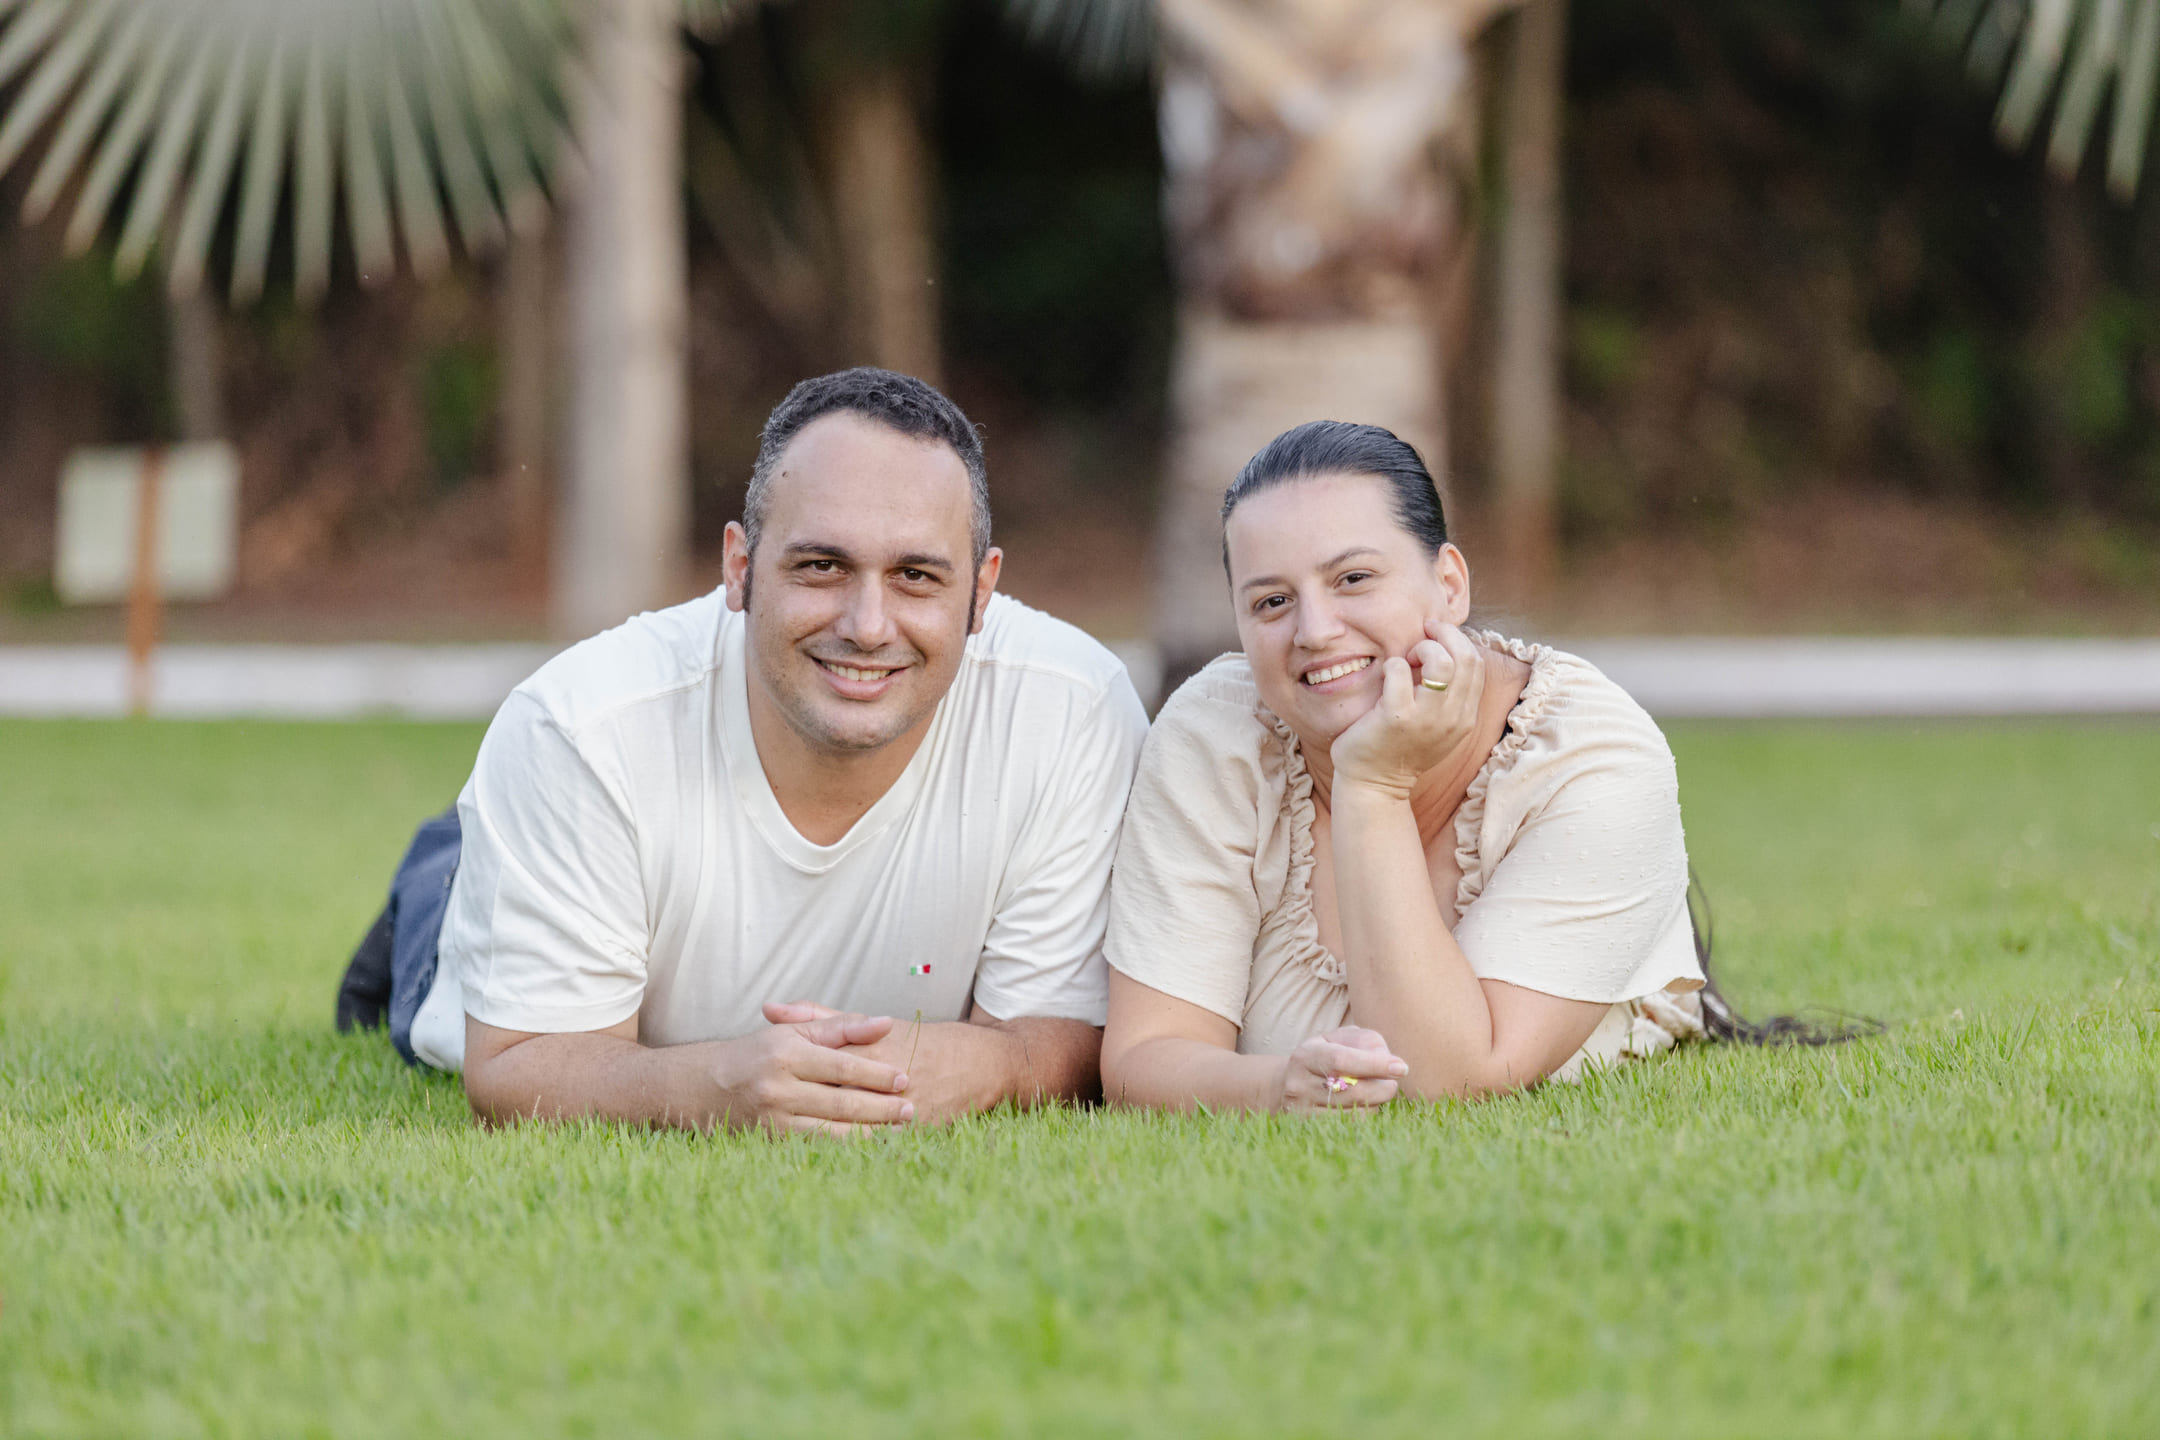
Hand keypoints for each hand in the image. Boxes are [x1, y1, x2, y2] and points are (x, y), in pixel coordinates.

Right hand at [710, 1006, 914, 1136]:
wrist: (708, 1085)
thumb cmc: (760, 1053)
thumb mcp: (795, 1032)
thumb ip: (841, 1026)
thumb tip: (884, 1023)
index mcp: (786, 1055)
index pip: (841, 1067)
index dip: (876, 1075)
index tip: (904, 1079)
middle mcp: (778, 1089)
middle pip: (841, 1104)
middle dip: (881, 1109)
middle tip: (911, 1108)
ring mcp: (773, 1120)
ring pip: (831, 1132)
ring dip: (870, 1133)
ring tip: (899, 1129)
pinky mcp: (771, 1143)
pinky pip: (817, 1148)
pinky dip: (847, 1148)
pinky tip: (870, 1144)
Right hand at [1276, 1026, 1407, 1114]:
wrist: (1289, 1084)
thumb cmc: (1325, 1056)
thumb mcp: (1339, 1038)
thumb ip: (1364, 1042)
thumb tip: (1389, 1062)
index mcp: (1305, 1056)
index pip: (1342, 1061)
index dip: (1375, 1065)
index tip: (1401, 1067)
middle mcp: (1298, 1085)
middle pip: (1352, 1091)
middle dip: (1382, 1087)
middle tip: (1393, 1082)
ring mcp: (1302, 1111)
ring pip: (1355, 1112)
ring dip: (1376, 1102)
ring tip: (1375, 1091)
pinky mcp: (1310, 1129)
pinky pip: (1352, 1126)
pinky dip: (1367, 1114)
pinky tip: (1366, 1104)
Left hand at [1327, 621, 1486, 796]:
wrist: (1374, 785)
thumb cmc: (1398, 748)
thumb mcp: (1437, 726)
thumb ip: (1447, 696)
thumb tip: (1444, 649)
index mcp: (1465, 718)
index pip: (1476, 664)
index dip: (1457, 641)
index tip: (1436, 636)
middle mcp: (1453, 719)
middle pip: (1466, 657)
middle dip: (1444, 635)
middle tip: (1423, 636)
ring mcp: (1426, 719)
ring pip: (1441, 662)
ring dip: (1422, 648)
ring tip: (1408, 658)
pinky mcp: (1396, 717)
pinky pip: (1400, 670)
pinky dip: (1393, 664)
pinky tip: (1387, 674)